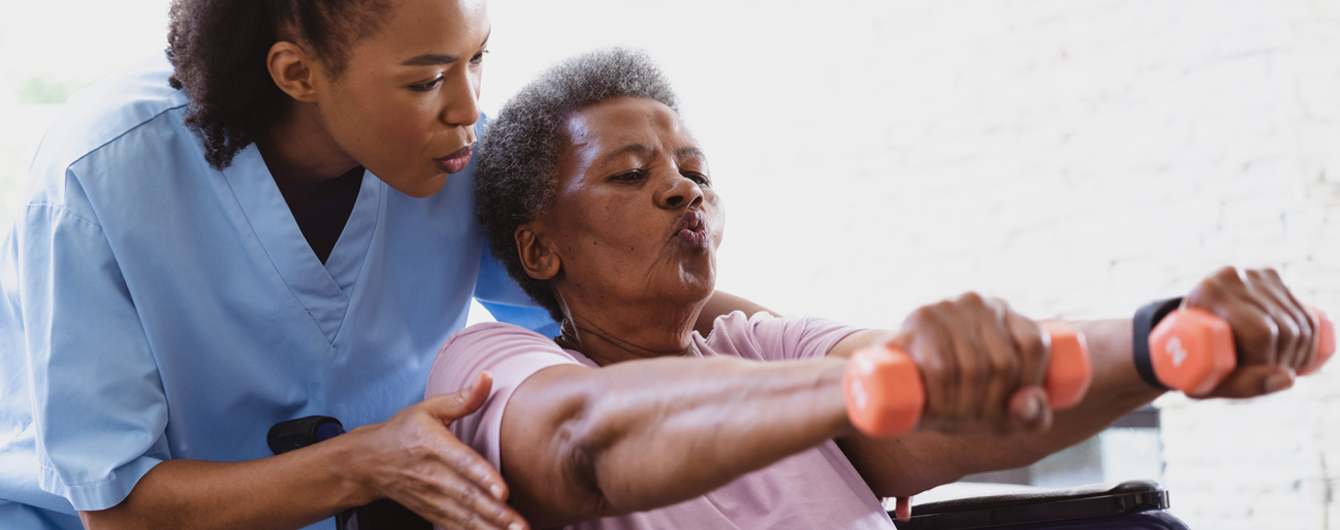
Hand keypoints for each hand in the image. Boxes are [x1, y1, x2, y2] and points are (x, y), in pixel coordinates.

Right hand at [345, 372, 527, 529]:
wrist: (368, 462)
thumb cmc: (402, 431)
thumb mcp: (428, 408)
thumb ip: (463, 398)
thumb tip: (488, 377)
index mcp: (432, 445)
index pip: (461, 463)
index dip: (482, 477)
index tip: (504, 490)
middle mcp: (431, 475)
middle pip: (466, 496)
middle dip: (495, 511)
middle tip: (520, 522)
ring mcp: (430, 497)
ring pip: (463, 516)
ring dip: (489, 527)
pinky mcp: (430, 511)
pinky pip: (454, 526)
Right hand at [892, 292, 1051, 434]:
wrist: (893, 382)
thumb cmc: (955, 397)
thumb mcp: (1001, 414)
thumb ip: (1034, 416)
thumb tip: (1029, 401)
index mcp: (1005, 315)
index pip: (1034, 344)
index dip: (1029, 384)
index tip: (1006, 410)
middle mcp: (977, 304)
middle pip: (1004, 362)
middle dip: (990, 406)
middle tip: (970, 421)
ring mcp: (944, 310)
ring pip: (973, 367)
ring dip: (964, 407)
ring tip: (950, 419)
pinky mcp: (915, 323)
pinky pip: (940, 366)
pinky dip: (942, 399)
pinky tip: (935, 413)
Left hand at [1186, 266, 1318, 397]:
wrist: (1186, 327)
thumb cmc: (1192, 360)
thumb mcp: (1205, 380)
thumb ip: (1242, 385)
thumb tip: (1288, 378)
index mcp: (1208, 294)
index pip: (1260, 333)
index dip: (1266, 362)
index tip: (1254, 376)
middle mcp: (1232, 277)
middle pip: (1283, 329)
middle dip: (1282, 362)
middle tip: (1264, 375)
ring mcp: (1254, 274)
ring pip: (1300, 325)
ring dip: (1298, 356)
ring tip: (1275, 367)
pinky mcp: (1272, 277)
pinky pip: (1306, 316)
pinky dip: (1308, 343)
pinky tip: (1295, 356)